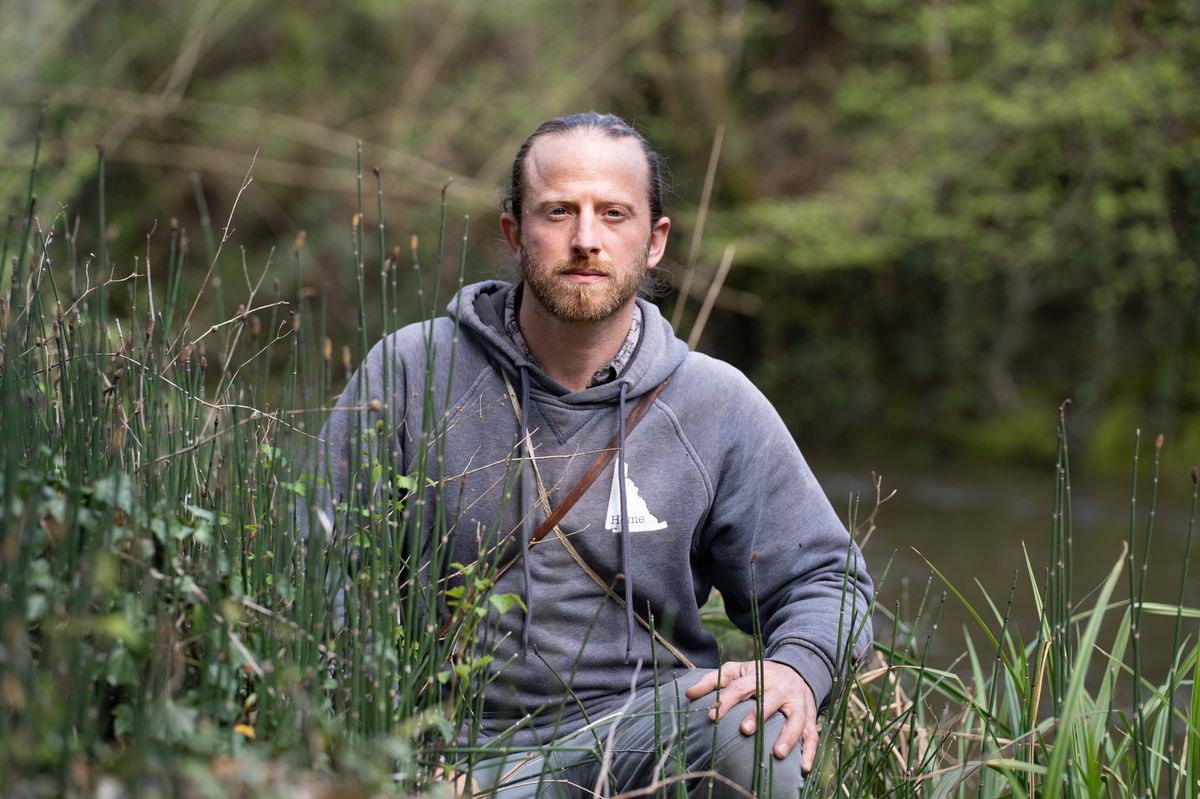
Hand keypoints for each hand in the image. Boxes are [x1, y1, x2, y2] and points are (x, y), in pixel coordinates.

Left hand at [684, 660, 818, 771]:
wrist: (797, 668)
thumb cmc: (760, 674)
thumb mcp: (737, 670)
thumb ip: (713, 680)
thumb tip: (689, 693)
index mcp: (759, 675)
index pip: (740, 687)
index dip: (726, 701)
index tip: (713, 716)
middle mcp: (779, 687)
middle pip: (769, 700)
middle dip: (758, 714)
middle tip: (745, 730)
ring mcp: (797, 702)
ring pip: (796, 718)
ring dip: (788, 736)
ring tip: (777, 753)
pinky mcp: (809, 715)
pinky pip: (812, 733)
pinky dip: (810, 750)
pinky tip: (804, 767)